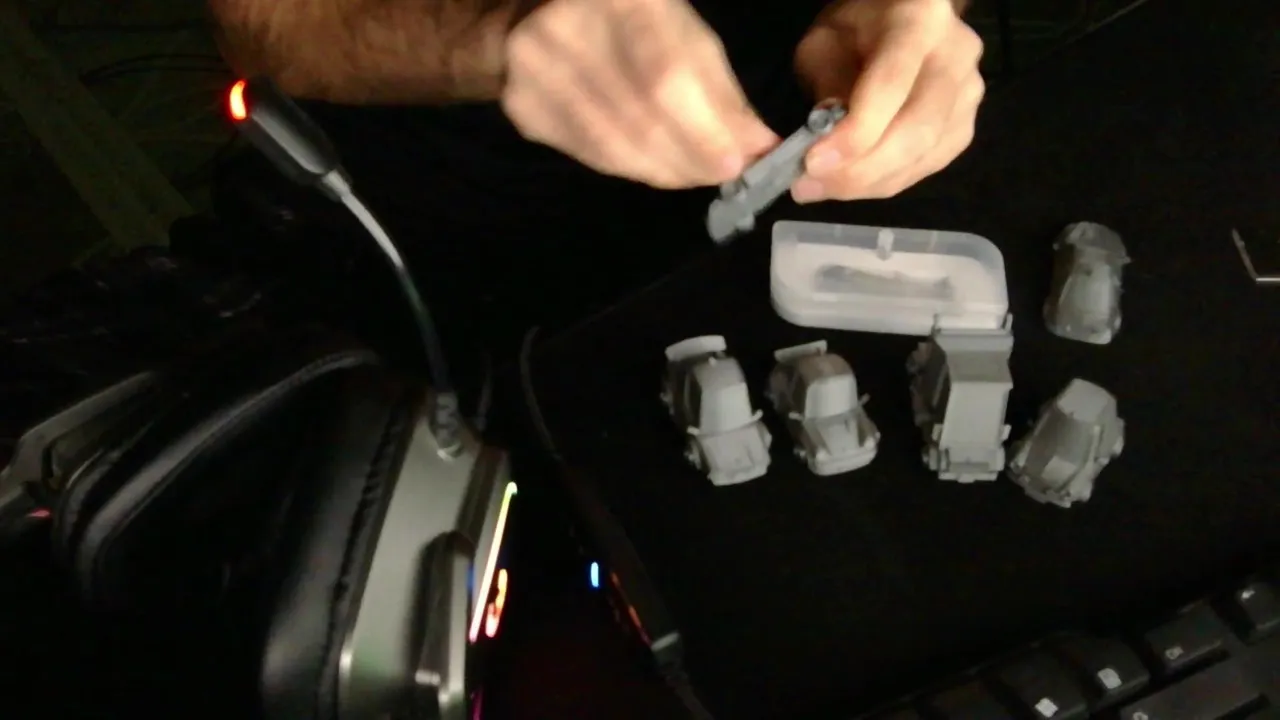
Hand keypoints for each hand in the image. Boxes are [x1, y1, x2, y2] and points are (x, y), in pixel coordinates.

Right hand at [501, 0, 778, 188]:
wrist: (533, 12)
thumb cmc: (629, 20)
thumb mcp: (683, 32)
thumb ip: (720, 91)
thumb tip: (760, 149)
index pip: (667, 75)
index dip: (704, 129)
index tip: (739, 163)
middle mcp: (567, 25)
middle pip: (639, 117)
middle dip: (691, 157)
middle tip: (723, 175)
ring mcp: (535, 68)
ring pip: (612, 145)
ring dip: (665, 170)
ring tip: (695, 175)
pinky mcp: (521, 106)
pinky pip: (588, 154)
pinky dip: (632, 168)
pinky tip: (655, 166)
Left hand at [791, 0, 983, 201]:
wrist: (898, 24)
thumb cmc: (856, 30)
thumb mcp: (825, 43)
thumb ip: (827, 87)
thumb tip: (827, 143)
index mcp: (919, 22)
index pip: (892, 86)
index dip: (855, 134)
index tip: (813, 163)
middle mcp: (956, 57)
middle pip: (917, 131)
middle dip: (860, 170)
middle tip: (810, 185)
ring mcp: (968, 95)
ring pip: (922, 157)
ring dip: (867, 183)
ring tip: (820, 187)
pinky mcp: (964, 127)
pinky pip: (926, 168)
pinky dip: (885, 182)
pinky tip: (851, 183)